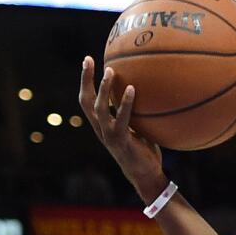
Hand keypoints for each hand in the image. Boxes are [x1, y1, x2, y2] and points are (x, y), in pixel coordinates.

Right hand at [78, 56, 165, 200]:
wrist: (145, 175)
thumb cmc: (144, 151)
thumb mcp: (139, 128)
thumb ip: (137, 112)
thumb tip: (150, 91)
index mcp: (101, 124)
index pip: (87, 99)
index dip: (85, 81)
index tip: (88, 60)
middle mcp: (100, 129)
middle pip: (86, 101)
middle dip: (86, 80)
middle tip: (89, 59)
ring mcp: (109, 135)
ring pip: (99, 109)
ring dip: (103, 89)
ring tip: (110, 71)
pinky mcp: (121, 141)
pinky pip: (122, 119)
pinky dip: (125, 103)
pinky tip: (131, 89)